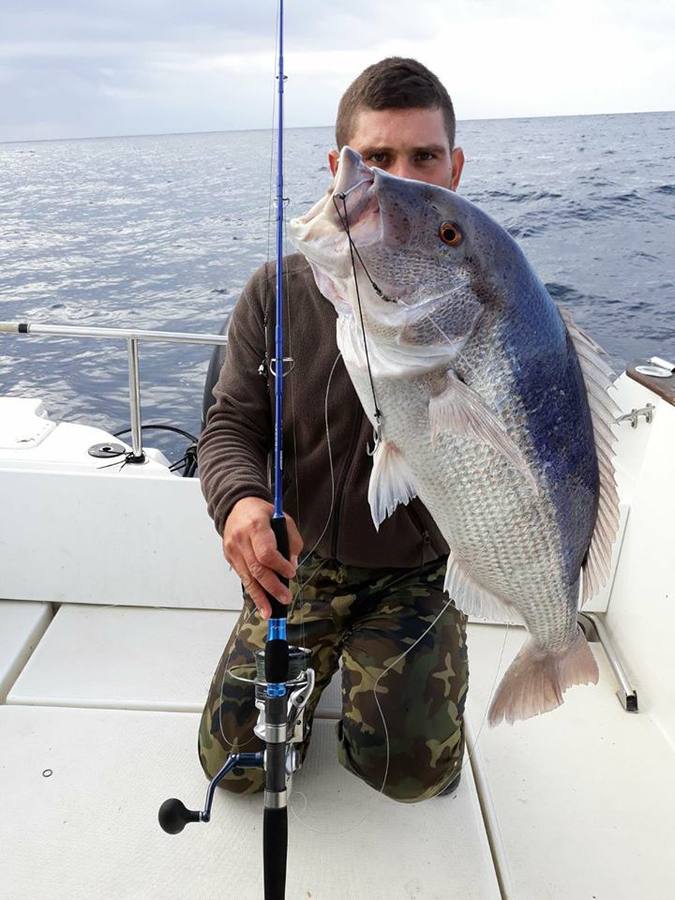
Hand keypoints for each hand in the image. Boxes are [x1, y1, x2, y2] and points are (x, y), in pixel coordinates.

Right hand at [223, 497, 303, 618]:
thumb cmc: (261, 513)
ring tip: (270, 612)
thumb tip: (293, 564)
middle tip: (285, 598)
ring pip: (247, 578)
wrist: (236, 507)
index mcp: (256, 526)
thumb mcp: (283, 518)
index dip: (280, 566)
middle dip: (272, 587)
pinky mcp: (230, 558)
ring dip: (260, 597)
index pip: (266, 552)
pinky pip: (243, 578)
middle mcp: (241, 539)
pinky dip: (253, 592)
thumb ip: (292, 541)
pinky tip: (261, 604)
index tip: (290, 573)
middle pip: (257, 568)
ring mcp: (233, 550)